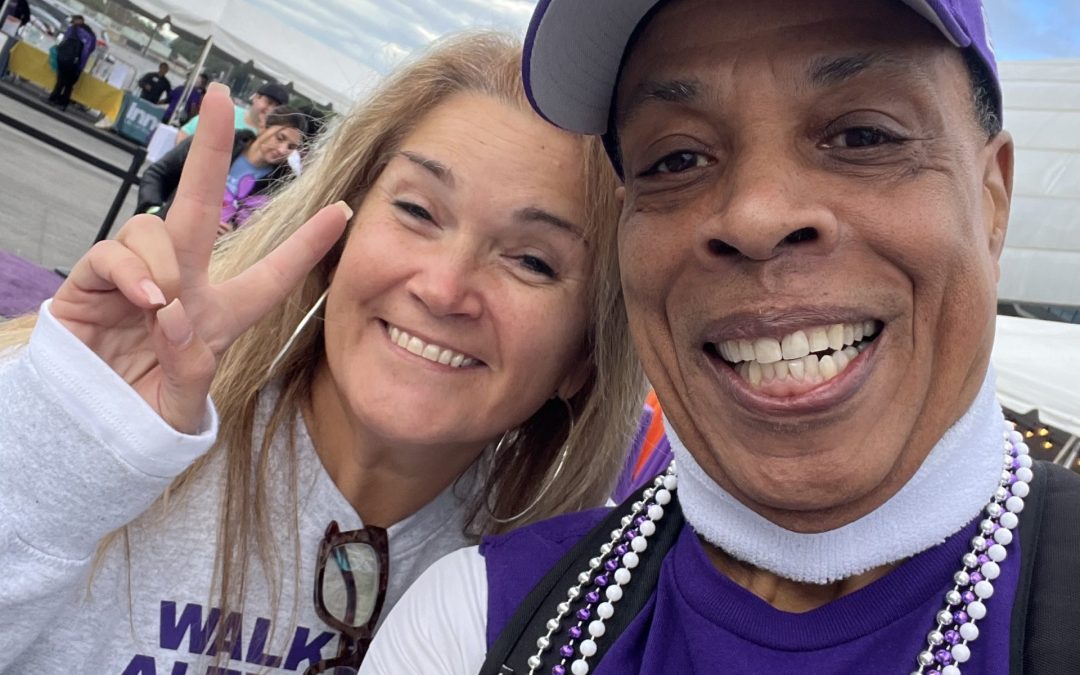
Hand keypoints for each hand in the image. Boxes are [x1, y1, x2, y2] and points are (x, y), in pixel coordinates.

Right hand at [50, 83, 349, 433]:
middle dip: (211, 150)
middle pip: (201, 207)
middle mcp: (182, 284)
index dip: (307, 247)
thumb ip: (190, 372)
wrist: (85, 432)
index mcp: (221, 315)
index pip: (272, 277)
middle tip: (224, 98)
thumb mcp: (182, 408)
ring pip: (157, 230)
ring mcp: (137, 277)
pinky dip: (132, 271)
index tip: (344, 213)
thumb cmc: (141, 415)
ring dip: (166, 262)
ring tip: (163, 305)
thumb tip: (174, 315)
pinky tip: (145, 299)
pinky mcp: (95, 281)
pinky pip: (115, 253)